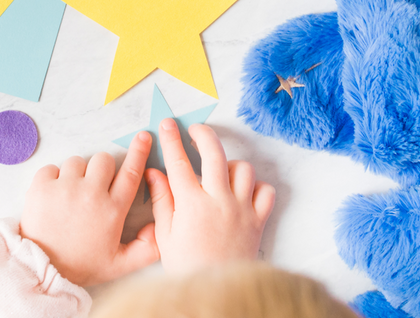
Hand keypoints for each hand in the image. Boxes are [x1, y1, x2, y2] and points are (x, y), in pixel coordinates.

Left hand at [20, 131, 158, 286]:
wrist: (39, 272)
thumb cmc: (80, 266)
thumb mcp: (119, 265)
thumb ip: (147, 249)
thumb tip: (159, 227)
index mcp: (113, 210)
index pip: (132, 172)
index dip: (139, 151)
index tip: (143, 136)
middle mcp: (92, 195)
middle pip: (104, 159)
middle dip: (101, 169)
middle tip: (93, 187)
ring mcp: (65, 189)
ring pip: (77, 161)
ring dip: (76, 174)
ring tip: (70, 196)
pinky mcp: (41, 188)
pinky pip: (51, 168)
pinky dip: (52, 178)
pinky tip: (53, 196)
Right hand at [146, 119, 274, 273]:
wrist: (217, 295)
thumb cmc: (187, 266)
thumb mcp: (165, 236)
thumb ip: (162, 201)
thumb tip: (153, 173)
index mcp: (191, 204)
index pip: (178, 162)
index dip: (171, 139)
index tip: (167, 124)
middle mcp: (219, 200)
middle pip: (215, 153)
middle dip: (203, 134)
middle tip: (195, 130)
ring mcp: (242, 208)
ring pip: (243, 169)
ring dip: (231, 165)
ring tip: (220, 172)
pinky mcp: (258, 220)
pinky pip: (266, 192)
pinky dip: (257, 188)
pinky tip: (244, 192)